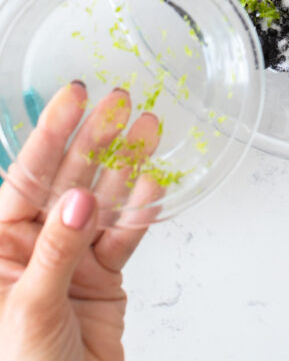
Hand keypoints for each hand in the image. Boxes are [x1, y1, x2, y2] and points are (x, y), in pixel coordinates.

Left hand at [0, 82, 159, 360]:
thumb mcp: (29, 310)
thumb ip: (56, 251)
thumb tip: (79, 201)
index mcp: (0, 247)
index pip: (26, 177)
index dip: (50, 133)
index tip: (74, 96)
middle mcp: (35, 245)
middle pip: (69, 179)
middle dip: (95, 139)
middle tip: (120, 103)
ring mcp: (71, 258)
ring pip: (103, 200)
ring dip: (127, 164)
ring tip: (147, 128)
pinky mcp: (103, 277)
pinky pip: (125, 236)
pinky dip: (142, 210)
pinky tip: (154, 183)